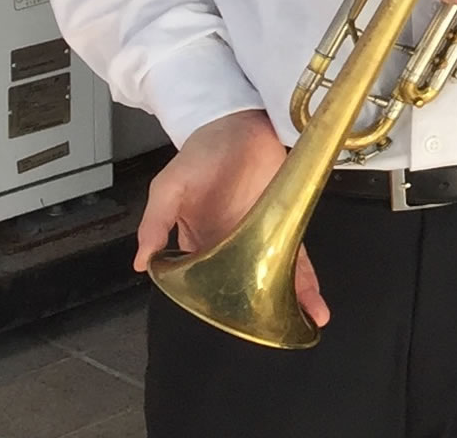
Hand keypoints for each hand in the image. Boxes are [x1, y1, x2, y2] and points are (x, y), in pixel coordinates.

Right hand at [135, 109, 327, 325]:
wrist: (235, 123)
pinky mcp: (285, 219)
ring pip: (276, 274)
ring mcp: (261, 233)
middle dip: (261, 310)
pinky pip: (297, 252)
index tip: (231, 324)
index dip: (218, 304)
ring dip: (293, 297)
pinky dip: (307, 275)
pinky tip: (315, 296)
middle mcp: (231, 244)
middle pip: (246, 285)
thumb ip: (155, 222)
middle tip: (276, 332)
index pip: (204, 283)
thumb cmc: (197, 155)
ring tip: (309, 320)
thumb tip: (140, 261)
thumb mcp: (168, 187)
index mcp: (198, 242)